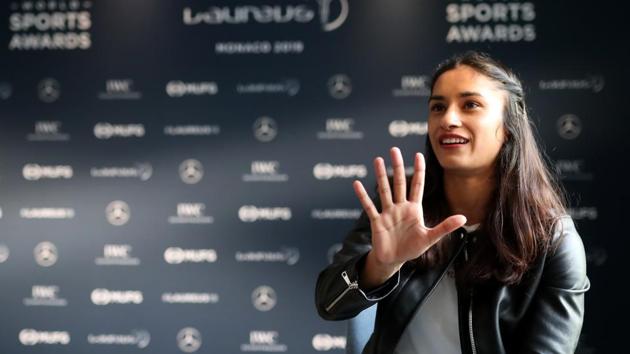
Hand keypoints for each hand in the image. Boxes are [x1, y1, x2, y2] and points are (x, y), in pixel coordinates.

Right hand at [353, 147, 465, 285]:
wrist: (394, 260)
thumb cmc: (412, 248)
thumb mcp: (430, 237)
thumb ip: (445, 226)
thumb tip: (464, 218)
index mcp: (414, 209)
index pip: (417, 185)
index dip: (418, 171)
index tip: (418, 155)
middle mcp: (400, 207)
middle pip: (399, 183)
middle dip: (397, 166)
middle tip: (394, 150)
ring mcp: (387, 213)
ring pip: (384, 190)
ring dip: (380, 176)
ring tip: (377, 160)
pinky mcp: (377, 221)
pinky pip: (369, 206)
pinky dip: (363, 196)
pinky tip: (357, 184)